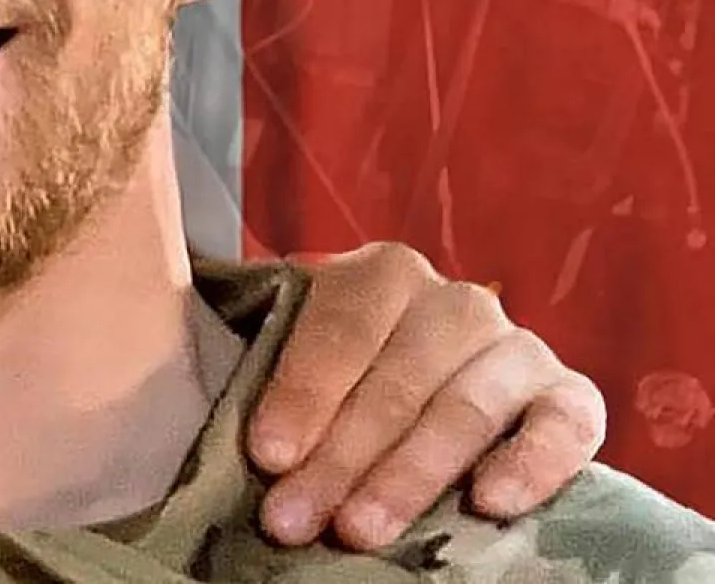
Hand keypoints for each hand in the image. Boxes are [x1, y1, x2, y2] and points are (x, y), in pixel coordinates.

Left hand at [247, 242, 605, 549]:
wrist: (422, 395)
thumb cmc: (341, 383)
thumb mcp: (294, 350)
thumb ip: (262, 358)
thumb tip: (235, 412)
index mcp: (384, 274)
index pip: (343, 324)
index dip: (302, 389)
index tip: (267, 454)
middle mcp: (456, 302)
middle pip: (397, 379)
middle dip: (339, 455)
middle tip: (292, 518)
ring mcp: (518, 348)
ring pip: (466, 408)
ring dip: (410, 473)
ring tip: (360, 530)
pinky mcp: (570, 400)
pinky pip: (564, 426)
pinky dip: (531, 462)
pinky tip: (489, 503)